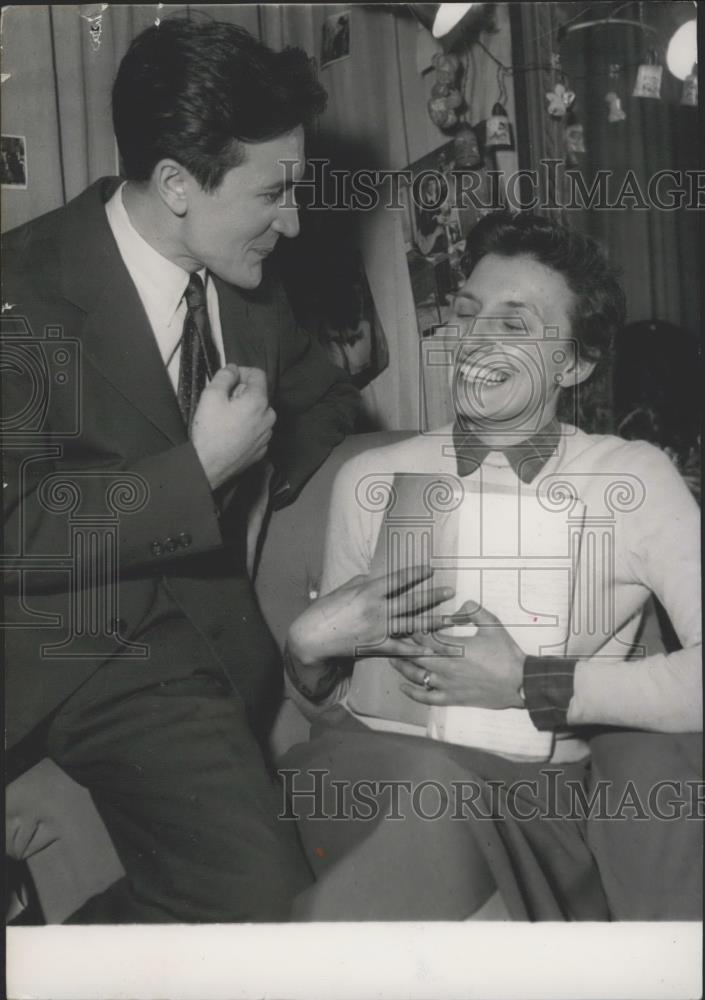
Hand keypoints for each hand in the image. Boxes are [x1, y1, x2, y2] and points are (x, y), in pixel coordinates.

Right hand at [191, 365, 275, 489]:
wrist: (208, 466)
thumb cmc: (210, 430)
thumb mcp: (211, 395)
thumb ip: (225, 376)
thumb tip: (233, 369)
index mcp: (259, 402)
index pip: (258, 374)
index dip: (242, 372)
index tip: (229, 379)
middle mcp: (269, 418)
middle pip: (259, 395)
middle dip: (243, 393)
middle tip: (224, 401)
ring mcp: (267, 435)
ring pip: (260, 413)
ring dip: (246, 410)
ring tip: (227, 419)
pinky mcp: (262, 450)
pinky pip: (258, 430)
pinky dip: (248, 427)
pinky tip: (232, 433)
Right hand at [287, 565, 454, 669]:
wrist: (312, 638)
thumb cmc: (325, 611)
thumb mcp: (343, 589)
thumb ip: (362, 582)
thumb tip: (375, 578)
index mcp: (368, 591)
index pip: (398, 579)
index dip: (416, 574)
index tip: (430, 569)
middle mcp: (377, 609)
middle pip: (411, 601)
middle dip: (433, 596)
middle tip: (451, 591)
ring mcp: (378, 629)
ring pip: (411, 624)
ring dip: (433, 622)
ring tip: (449, 619)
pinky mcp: (375, 646)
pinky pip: (401, 648)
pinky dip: (417, 650)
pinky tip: (432, 650)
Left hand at [390, 602, 524, 709]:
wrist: (520, 682)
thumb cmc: (506, 654)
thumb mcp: (493, 625)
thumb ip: (474, 610)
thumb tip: (460, 604)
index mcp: (455, 647)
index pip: (424, 637)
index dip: (412, 630)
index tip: (403, 623)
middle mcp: (447, 666)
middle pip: (415, 655)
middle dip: (401, 647)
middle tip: (390, 640)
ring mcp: (448, 684)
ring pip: (417, 676)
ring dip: (402, 667)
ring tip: (391, 659)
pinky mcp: (452, 698)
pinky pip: (427, 698)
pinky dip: (413, 693)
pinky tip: (403, 687)